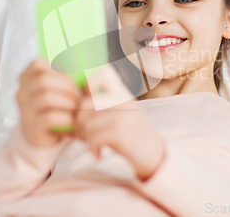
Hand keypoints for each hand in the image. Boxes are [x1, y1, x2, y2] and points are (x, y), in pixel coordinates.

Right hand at [15, 58, 80, 147]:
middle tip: (79, 96)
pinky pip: (49, 118)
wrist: (45, 136)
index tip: (71, 79)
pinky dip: (66, 119)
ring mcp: (24, 110)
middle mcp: (21, 92)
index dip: (58, 70)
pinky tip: (73, 121)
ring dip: (68, 102)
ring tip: (77, 108)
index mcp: (27, 78)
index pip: (37, 64)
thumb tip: (89, 73)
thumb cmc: (56, 107)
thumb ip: (67, 78)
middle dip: (67, 87)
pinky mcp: (32, 127)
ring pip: (46, 98)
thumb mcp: (58, 89)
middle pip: (43, 81)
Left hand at [75, 64, 165, 180]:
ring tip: (91, 144)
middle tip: (82, 134)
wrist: (154, 154)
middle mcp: (121, 99)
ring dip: (84, 138)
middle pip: (83, 104)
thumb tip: (75, 104)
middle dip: (78, 122)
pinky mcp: (119, 132)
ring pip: (85, 123)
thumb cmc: (133, 134)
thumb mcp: (123, 111)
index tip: (86, 105)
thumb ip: (105, 104)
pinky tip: (98, 153)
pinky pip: (92, 138)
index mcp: (121, 92)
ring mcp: (121, 114)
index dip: (86, 87)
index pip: (99, 74)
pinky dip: (92, 148)